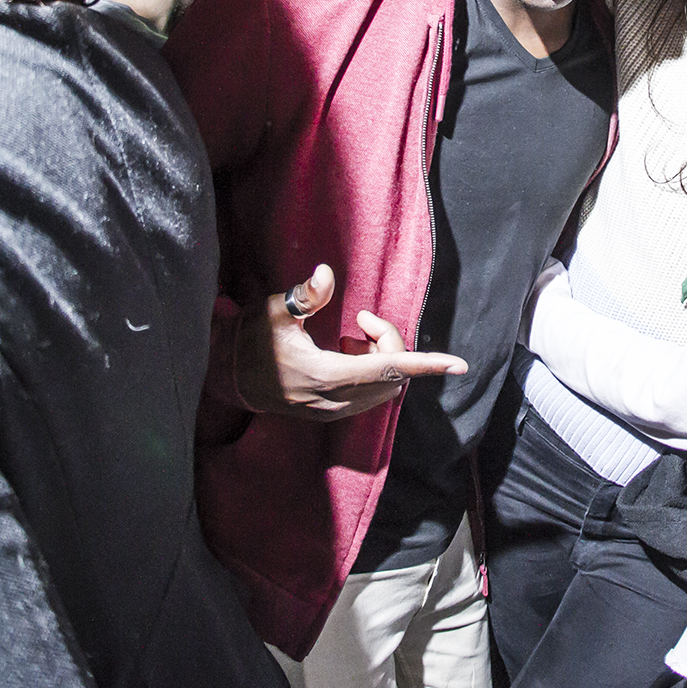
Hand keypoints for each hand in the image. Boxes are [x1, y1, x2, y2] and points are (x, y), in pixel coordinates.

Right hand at [233, 264, 465, 420]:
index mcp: (327, 375)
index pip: (389, 370)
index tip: (458, 363)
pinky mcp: (331, 413)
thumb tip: (326, 273)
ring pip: (385, 387)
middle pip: (393, 375)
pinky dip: (371, 372)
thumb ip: (305, 297)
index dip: (426, 365)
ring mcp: (334, 411)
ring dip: (382, 359)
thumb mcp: (275, 312)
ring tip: (350, 338)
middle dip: (390, 343)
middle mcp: (336, 400)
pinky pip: (371, 394)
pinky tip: (345, 353)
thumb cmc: (252, 340)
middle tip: (362, 319)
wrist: (228, 379)